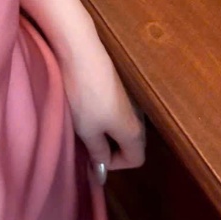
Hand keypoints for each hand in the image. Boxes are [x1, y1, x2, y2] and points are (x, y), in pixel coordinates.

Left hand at [59, 31, 146, 183]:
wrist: (81, 53)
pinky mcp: (119, 86)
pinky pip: (116, 110)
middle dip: (109, 149)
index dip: (115, 165)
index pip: (136, 160)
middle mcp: (138, 116)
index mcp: (134, 132)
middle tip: (85, 143)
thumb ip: (98, 151)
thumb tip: (103, 166)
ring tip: (82, 124)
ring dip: (104, 131)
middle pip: (130, 143)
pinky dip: (103, 115)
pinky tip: (84, 106)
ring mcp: (130, 99)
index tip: (93, 157)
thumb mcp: (87, 130)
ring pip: (121, 125)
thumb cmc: (84, 97)